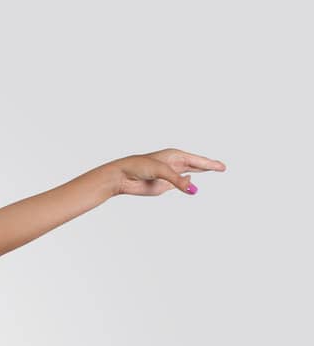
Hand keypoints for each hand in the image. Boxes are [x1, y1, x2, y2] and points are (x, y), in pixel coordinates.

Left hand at [112, 149, 226, 196]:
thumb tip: (193, 189)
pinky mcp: (163, 186)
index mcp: (174, 155)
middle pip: (196, 165)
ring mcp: (169, 175)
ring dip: (200, 173)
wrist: (122, 177)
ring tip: (212, 169)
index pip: (198, 160)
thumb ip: (178, 180)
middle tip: (222, 167)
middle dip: (209, 166)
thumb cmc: (139, 167)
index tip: (222, 167)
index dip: (210, 164)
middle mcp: (173, 164)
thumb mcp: (161, 171)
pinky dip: (187, 183)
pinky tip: (191, 184)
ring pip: (189, 174)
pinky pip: (179, 184)